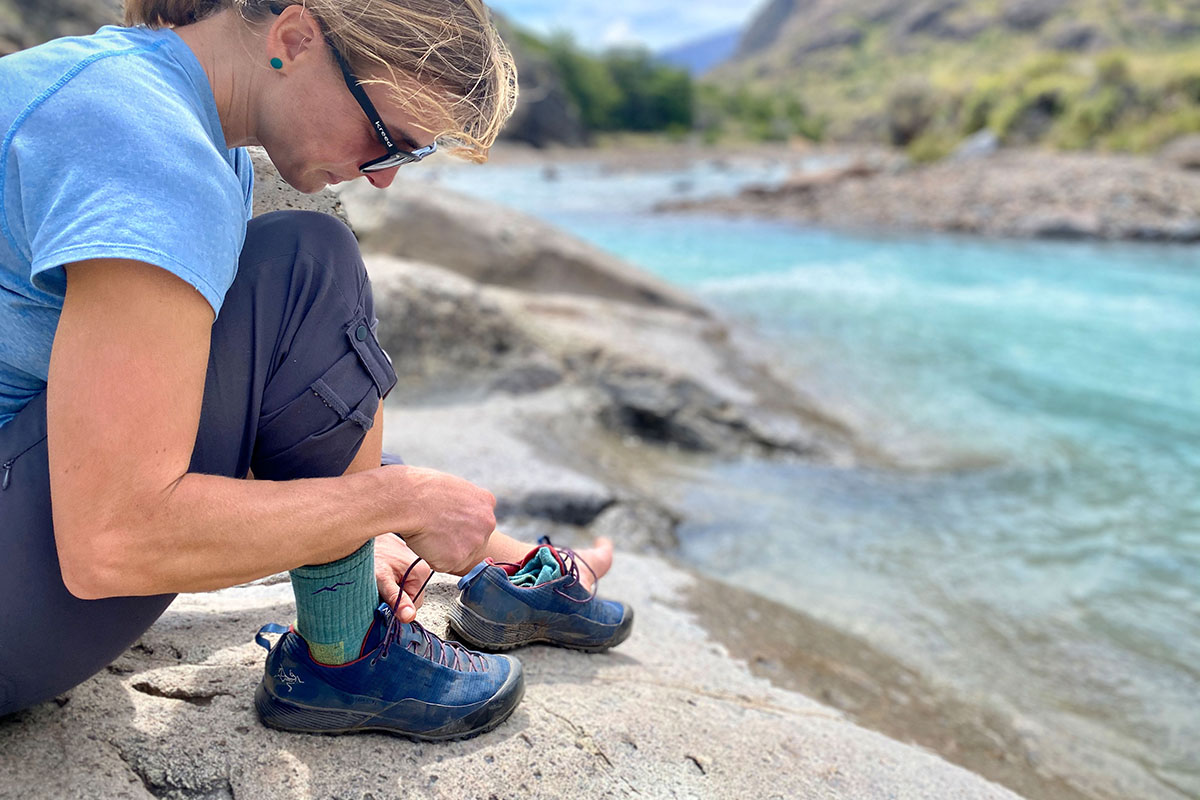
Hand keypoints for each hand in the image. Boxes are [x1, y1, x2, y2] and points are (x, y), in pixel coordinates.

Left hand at [374, 534, 432, 622]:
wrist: (360, 535)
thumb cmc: (371, 554)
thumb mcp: (382, 581)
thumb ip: (397, 599)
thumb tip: (409, 616)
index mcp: (421, 573)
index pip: (414, 605)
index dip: (397, 607)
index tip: (383, 601)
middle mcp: (422, 567)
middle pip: (411, 597)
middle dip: (394, 598)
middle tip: (379, 589)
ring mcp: (415, 563)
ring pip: (405, 589)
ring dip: (392, 590)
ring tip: (379, 580)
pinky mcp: (406, 560)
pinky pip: (401, 579)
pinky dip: (390, 581)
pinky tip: (381, 574)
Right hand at [382, 465, 496, 573]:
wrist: (411, 500)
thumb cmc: (423, 489)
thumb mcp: (454, 487)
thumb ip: (463, 503)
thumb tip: (456, 514)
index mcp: (486, 502)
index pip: (479, 521)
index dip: (460, 523)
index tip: (447, 521)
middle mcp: (487, 523)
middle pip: (473, 540)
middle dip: (456, 538)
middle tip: (436, 529)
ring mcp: (475, 543)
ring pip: (459, 554)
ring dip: (443, 549)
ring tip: (428, 532)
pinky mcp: (458, 559)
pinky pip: (444, 564)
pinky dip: (432, 557)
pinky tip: (425, 541)